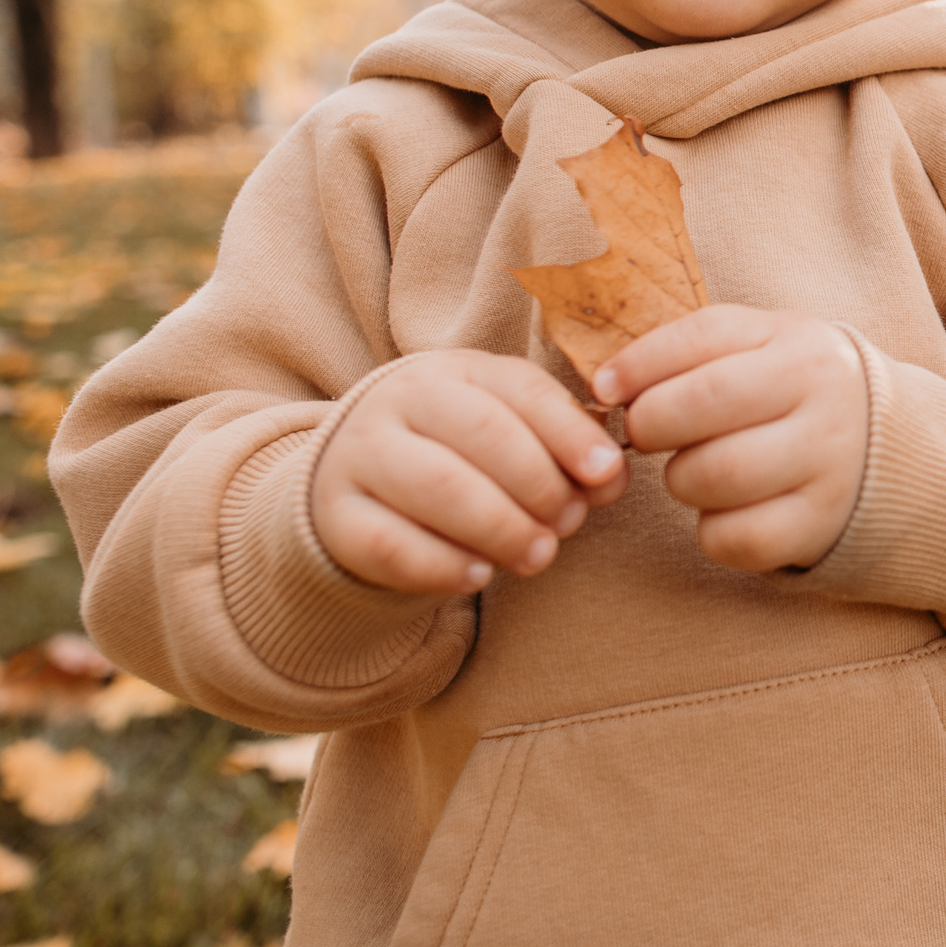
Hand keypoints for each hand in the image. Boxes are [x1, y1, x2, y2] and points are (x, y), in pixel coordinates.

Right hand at [313, 349, 628, 594]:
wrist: (358, 485)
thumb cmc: (459, 456)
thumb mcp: (512, 436)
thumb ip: (564, 450)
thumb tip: (609, 476)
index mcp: (454, 370)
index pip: (522, 390)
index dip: (570, 433)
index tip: (607, 473)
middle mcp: (400, 401)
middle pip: (484, 433)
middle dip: (539, 483)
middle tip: (569, 524)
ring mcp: (360, 455)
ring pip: (440, 486)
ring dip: (502, 527)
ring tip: (538, 555)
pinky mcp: (335, 517)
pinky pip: (391, 543)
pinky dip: (444, 565)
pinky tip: (479, 576)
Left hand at [592, 306, 867, 572]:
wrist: (883, 450)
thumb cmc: (793, 393)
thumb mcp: (762, 348)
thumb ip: (692, 352)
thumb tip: (607, 386)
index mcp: (800, 344)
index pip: (704, 338)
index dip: (640, 363)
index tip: (606, 388)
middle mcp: (824, 398)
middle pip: (703, 407)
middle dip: (651, 425)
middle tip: (649, 435)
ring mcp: (829, 464)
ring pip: (714, 476)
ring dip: (682, 479)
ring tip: (697, 470)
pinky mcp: (821, 524)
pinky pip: (735, 538)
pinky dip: (712, 530)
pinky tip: (727, 509)